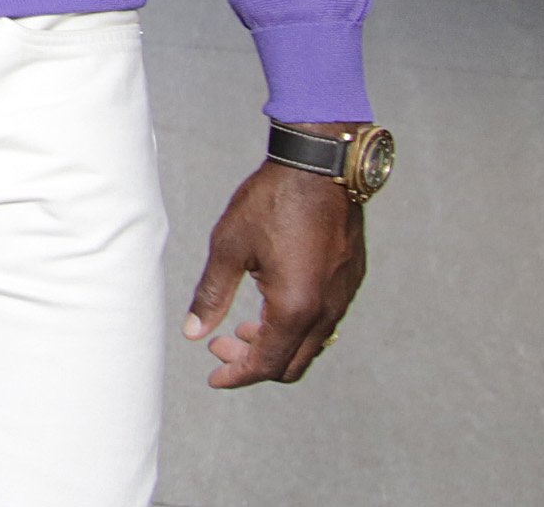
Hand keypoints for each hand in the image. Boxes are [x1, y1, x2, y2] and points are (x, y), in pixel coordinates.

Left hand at [183, 146, 365, 387]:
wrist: (321, 166)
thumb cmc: (272, 201)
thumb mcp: (229, 246)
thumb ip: (212, 294)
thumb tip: (193, 333)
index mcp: (295, 307)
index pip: (267, 364)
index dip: (237, 375)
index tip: (214, 376)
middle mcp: (326, 310)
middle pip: (291, 364)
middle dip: (254, 363)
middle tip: (220, 346)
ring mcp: (343, 296)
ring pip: (310, 344)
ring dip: (276, 344)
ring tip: (243, 326)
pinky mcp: (350, 280)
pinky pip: (324, 321)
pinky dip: (296, 326)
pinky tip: (272, 304)